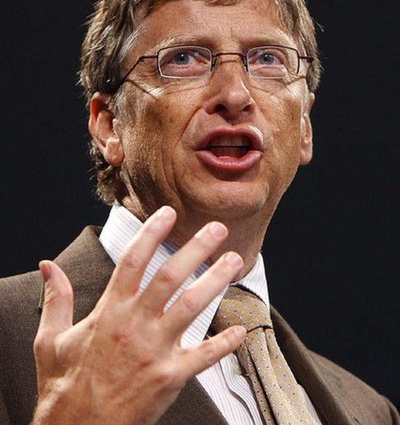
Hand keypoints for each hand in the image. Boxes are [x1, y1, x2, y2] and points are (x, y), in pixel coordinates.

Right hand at [33, 206, 245, 424]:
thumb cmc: (65, 386)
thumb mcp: (50, 340)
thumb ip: (56, 299)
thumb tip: (49, 267)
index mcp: (109, 312)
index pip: (133, 260)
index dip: (152, 233)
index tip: (168, 214)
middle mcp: (135, 325)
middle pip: (170, 276)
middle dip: (196, 248)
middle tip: (217, 229)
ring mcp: (154, 351)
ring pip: (192, 306)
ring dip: (216, 281)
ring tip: (234, 261)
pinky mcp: (169, 378)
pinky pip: (203, 356)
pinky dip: (224, 343)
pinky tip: (240, 330)